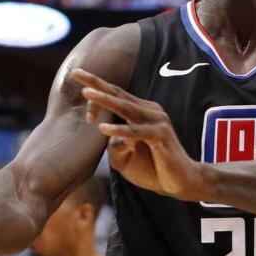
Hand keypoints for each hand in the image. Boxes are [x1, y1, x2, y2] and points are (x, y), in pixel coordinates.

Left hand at [72, 68, 200, 200]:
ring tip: (86, 93)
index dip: (96, 92)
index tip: (77, 89)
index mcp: (141, 112)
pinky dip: (120, 130)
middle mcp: (150, 111)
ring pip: (126, 108)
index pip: (116, 96)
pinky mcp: (161, 136)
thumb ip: (112, 144)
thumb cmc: (151, 169)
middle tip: (76, 72)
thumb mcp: (123, 157)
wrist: (179, 183)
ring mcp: (157, 122)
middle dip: (96, 83)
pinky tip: (103, 129)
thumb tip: (105, 134)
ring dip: (105, 100)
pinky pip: (136, 131)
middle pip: (119, 94)